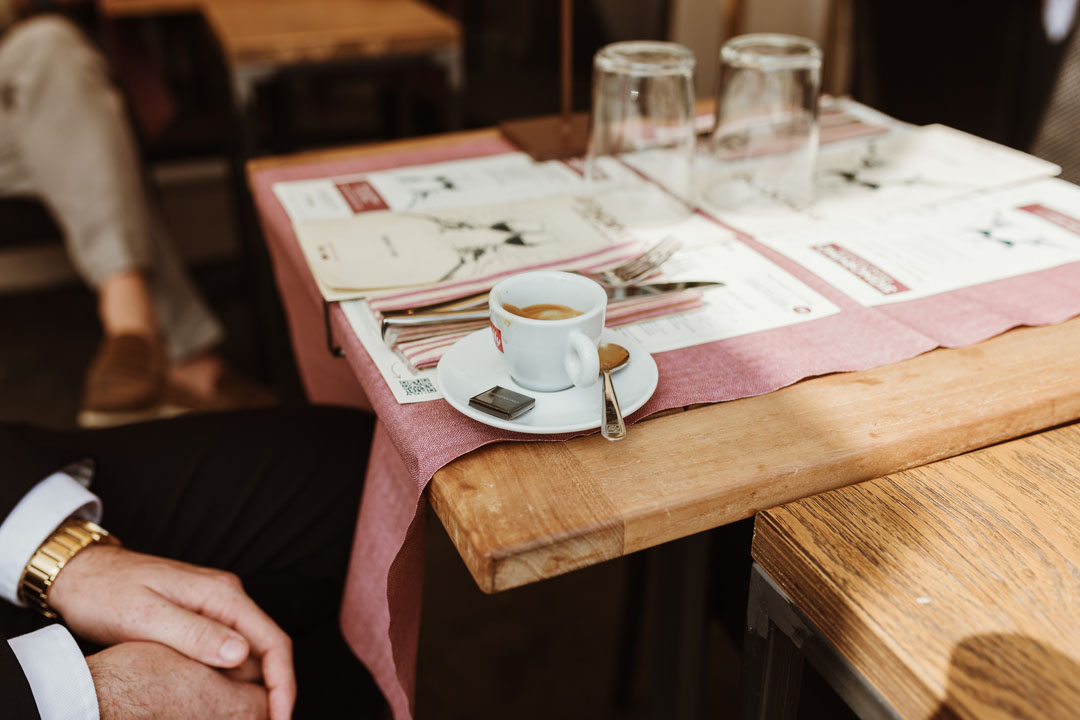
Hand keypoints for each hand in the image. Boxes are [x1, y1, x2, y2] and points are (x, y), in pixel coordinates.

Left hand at [49, 545, 293, 719]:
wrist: (81, 573)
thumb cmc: (105, 592)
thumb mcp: (145, 617)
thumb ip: (195, 634)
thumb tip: (241, 654)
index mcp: (222, 595)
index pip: (273, 642)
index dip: (283, 684)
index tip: (280, 718)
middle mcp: (227, 598)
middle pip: (267, 649)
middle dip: (272, 691)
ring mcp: (215, 607)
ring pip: (249, 652)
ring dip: (253, 688)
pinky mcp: (200, 617)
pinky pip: (228, 650)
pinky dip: (231, 679)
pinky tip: (220, 700)